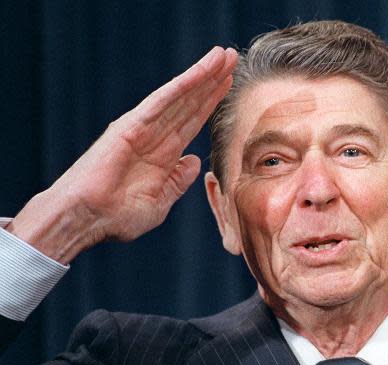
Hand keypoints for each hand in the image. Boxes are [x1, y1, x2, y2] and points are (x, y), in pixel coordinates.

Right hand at [8, 46, 237, 262]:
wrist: (87, 219)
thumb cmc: (116, 217)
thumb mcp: (160, 201)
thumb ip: (178, 181)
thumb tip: (193, 161)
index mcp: (163, 155)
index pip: (193, 121)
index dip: (212, 102)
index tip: (231, 83)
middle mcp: (155, 136)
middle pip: (190, 102)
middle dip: (213, 80)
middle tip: (233, 57)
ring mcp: (143, 128)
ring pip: (180, 96)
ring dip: (203, 75)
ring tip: (223, 55)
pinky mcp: (132, 126)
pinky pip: (162, 102)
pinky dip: (182, 85)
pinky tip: (201, 71)